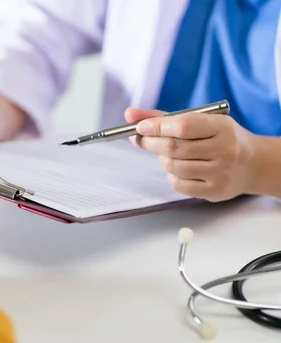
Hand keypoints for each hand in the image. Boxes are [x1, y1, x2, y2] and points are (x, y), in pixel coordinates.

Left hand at [126, 108, 255, 201]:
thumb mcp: (201, 121)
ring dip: (162, 159)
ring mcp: (220, 172)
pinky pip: (179, 184)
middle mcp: (224, 150)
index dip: (156, 126)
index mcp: (222, 127)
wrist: (251, 164)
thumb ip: (164, 117)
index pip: (182, 126)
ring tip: (168, 154)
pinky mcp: (215, 191)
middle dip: (150, 142)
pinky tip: (180, 169)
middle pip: (173, 148)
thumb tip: (129, 114)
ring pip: (173, 166)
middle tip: (141, 139)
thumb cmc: (219, 138)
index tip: (140, 127)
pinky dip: (171, 175)